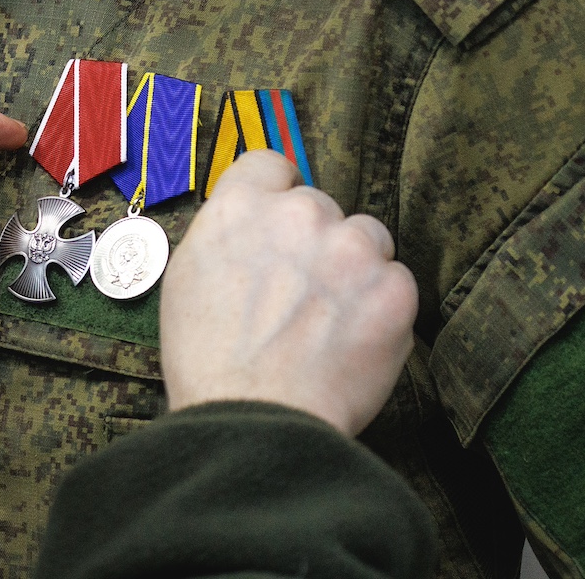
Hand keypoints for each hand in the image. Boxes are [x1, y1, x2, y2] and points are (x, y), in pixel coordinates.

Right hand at [159, 151, 418, 435]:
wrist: (254, 419)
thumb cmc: (207, 360)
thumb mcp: (187, 276)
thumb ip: (227, 235)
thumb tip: (252, 228)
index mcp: (240, 205)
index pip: (271, 165)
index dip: (275, 195)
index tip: (277, 225)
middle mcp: (299, 213)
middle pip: (321, 206)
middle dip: (315, 241)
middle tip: (299, 293)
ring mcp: (351, 248)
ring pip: (367, 238)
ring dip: (355, 268)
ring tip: (330, 320)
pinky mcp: (394, 290)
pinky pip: (397, 283)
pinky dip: (382, 309)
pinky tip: (352, 343)